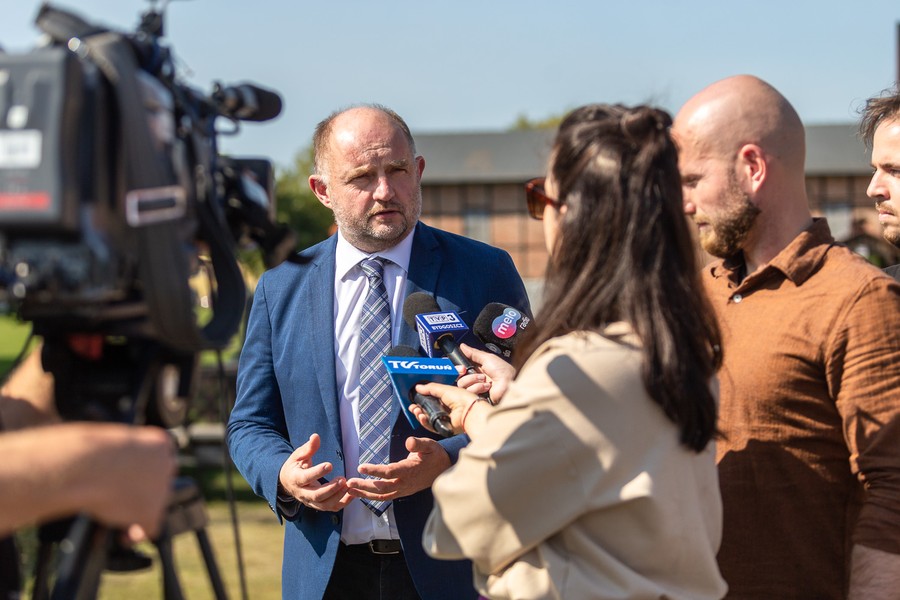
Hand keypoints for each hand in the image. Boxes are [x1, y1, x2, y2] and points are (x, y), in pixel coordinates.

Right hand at [81, 425, 176, 541]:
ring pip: (156, 506)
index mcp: (159, 443)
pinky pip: (150, 528)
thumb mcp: (114, 444)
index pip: (164, 459)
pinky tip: (123, 536)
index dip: (150, 473)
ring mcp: (162, 488)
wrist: (86, 465)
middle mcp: (166, 464)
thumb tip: (118, 470)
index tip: (137, 480)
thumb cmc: (89, 451)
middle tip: (125, 501)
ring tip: (120, 519)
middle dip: (146, 494)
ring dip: (140, 514)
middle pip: (162, 484)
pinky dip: (137, 535)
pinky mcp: (152, 511)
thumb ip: (127, 454)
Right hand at [279, 433, 351, 511]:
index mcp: (296, 479)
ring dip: (338, 496)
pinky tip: (352, 494)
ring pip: (324, 505)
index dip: (317, 472)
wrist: (288, 483)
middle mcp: (302, 493)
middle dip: (330, 489)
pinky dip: (343, 503)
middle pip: (316, 496)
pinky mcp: (318, 505)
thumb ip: (308, 448)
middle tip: (342, 479)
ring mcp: (310, 502)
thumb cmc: (295, 466)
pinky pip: (331, 508)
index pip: (306, 478)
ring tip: (348, 486)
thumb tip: (316, 436)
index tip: (330, 465)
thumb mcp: (298, 456)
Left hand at [346, 437, 450, 501]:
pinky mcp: (401, 492)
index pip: (390, 472)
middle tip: (349, 482)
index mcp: (410, 471)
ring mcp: (403, 490)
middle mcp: (405, 483)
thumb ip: (419, 443)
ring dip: (364, 493)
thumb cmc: (434, 455)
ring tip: (349, 490)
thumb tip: (409, 441)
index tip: (361, 467)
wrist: (444, 470)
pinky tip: (360, 493)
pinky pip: (384, 497)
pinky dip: (371, 496)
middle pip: (381, 487)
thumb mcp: (430, 445)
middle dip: (364, 485)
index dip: (375, 470)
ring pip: (381, 495)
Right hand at [413, 382, 483, 433]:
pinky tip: (421, 417)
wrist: (469, 411)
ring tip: (416, 411)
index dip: (422, 398)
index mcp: (447, 397)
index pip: (431, 398)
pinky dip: (425, 422)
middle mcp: (445, 408)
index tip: (414, 397)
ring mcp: (444, 418)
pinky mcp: (444, 428)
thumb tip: (418, 387)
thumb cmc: (462, 398)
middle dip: (418, 408)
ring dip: (420, 414)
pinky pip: (431, 426)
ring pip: (428, 418)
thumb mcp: (444, 389)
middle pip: (427, 409)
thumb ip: (430, 388)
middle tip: (412, 406)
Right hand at [455, 343, 515, 403]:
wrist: (510, 384)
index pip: (460, 369)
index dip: (458, 368)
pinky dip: (478, 388)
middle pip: (458, 377)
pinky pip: (468, 392)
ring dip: (474, 380)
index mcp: (476, 369)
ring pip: (462, 384)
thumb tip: (463, 346)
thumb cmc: (503, 371)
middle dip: (468, 375)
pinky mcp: (476, 396)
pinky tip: (487, 387)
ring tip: (485, 380)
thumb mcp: (488, 358)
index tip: (462, 367)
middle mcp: (474, 379)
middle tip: (475, 374)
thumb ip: (474, 353)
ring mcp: (475, 388)